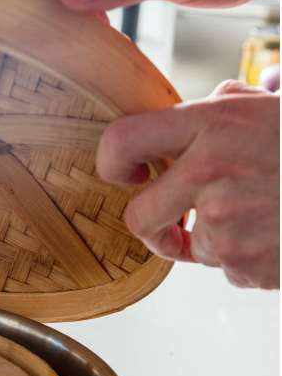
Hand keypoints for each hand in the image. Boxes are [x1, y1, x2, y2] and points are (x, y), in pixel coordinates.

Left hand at [99, 82, 278, 288]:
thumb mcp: (257, 106)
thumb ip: (208, 114)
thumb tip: (168, 132)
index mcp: (208, 125)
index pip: (122, 141)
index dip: (110, 162)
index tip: (124, 172)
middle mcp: (210, 173)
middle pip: (139, 217)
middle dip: (152, 224)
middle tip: (168, 221)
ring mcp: (231, 222)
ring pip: (194, 246)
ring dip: (217, 238)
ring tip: (261, 213)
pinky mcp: (253, 263)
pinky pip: (230, 269)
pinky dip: (250, 258)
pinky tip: (278, 232)